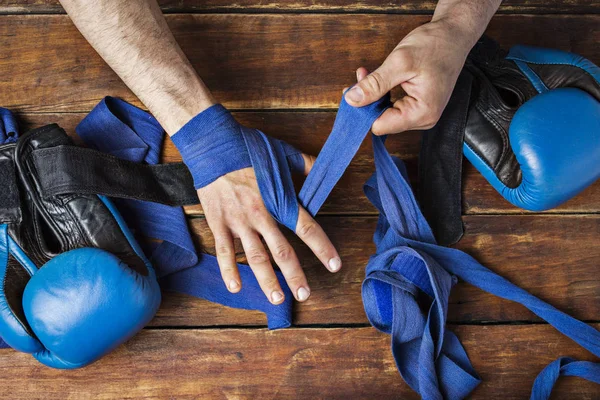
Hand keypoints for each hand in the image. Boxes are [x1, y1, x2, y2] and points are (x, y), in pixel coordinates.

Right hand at [197, 158, 341, 304]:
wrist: (212, 144)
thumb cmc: (247, 147)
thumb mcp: (280, 152)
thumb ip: (302, 164)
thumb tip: (320, 168)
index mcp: (279, 199)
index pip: (306, 228)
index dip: (322, 248)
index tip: (334, 265)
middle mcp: (261, 214)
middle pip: (282, 251)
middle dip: (295, 275)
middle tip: (305, 294)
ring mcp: (238, 220)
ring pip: (255, 257)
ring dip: (267, 280)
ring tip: (277, 299)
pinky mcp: (218, 222)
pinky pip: (224, 251)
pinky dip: (229, 270)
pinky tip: (236, 287)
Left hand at [344, 20, 473, 134]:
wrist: (454, 35)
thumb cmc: (435, 45)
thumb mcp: (400, 62)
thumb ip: (375, 84)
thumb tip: (351, 100)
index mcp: (422, 113)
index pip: (380, 126)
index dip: (363, 111)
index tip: (352, 91)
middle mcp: (423, 119)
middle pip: (381, 121)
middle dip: (367, 100)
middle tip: (360, 76)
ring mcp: (421, 114)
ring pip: (384, 113)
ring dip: (372, 95)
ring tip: (366, 74)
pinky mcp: (417, 107)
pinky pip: (392, 106)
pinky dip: (381, 93)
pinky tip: (376, 78)